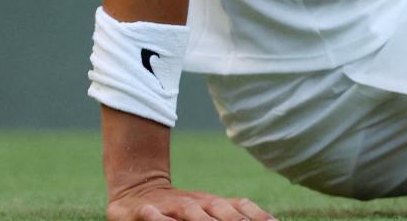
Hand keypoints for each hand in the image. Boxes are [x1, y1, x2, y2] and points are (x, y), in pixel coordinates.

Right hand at [107, 179, 274, 220]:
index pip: (240, 206)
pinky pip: (154, 216)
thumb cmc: (180, 209)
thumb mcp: (207, 211)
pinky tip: (157, 217)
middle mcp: (197, 203)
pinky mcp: (146, 211)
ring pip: (189, 212)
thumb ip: (231, 214)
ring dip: (203, 220)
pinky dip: (158, 218)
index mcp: (213, 204)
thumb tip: (268, 220)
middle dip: (235, 220)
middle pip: (219, 209)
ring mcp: (173, 206)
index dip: (258, 215)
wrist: (138, 190)